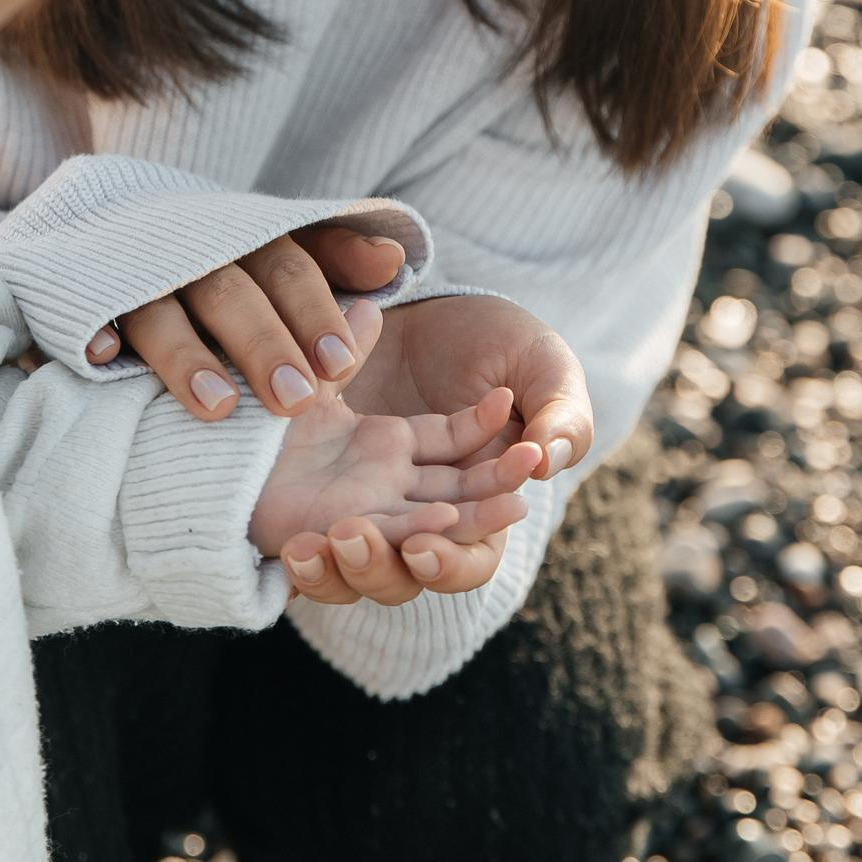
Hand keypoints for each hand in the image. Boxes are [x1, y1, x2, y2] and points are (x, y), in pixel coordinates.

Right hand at [8, 224, 404, 418]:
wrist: (114, 224)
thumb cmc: (221, 261)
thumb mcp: (278, 254)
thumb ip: (335, 260)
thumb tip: (393, 263)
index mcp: (247, 241)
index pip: (289, 268)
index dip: (314, 313)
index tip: (341, 362)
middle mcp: (193, 253)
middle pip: (231, 293)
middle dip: (264, 344)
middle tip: (296, 399)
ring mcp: (137, 275)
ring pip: (161, 308)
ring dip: (187, 355)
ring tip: (219, 408)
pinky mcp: (89, 298)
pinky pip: (89, 313)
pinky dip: (98, 333)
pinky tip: (107, 359)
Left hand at [276, 295, 593, 605]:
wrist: (409, 292)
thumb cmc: (489, 335)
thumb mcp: (538, 360)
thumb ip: (560, 412)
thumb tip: (546, 462)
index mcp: (469, 497)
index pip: (472, 555)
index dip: (461, 557)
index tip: (444, 527)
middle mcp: (414, 509)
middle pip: (417, 569)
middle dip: (417, 566)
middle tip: (414, 547)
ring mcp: (363, 501)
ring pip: (363, 569)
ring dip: (359, 569)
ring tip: (345, 537)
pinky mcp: (313, 486)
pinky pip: (314, 549)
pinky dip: (311, 563)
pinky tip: (301, 548)